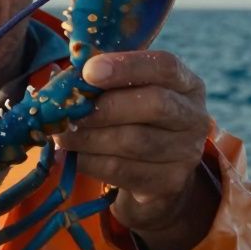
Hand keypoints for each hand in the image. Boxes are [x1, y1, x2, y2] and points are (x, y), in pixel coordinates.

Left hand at [54, 50, 216, 249]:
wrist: (153, 179)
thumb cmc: (133, 123)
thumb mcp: (125, 95)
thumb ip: (100, 81)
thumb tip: (56, 78)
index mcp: (186, 84)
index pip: (164, 66)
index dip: (126, 66)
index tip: (89, 71)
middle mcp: (195, 117)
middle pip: (154, 103)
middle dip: (104, 107)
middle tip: (68, 112)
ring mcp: (186, 153)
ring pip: (133, 140)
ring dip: (89, 137)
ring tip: (62, 135)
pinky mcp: (169, 183)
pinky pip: (121, 170)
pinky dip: (89, 162)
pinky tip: (71, 157)